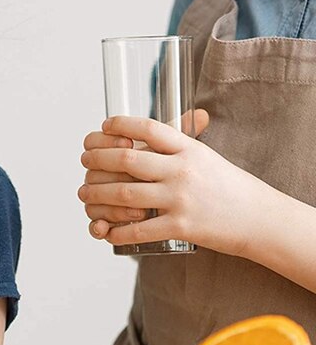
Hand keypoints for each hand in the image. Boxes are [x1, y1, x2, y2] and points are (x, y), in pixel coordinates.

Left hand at [77, 112, 264, 255]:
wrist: (260, 218)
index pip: (148, 127)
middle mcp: (182, 170)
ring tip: (84, 194)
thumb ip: (186, 138)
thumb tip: (185, 113)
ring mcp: (180, 198)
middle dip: (98, 159)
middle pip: (127, 158)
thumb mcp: (207, 155)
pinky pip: (139, 229)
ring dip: (97, 194)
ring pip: (125, 193)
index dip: (120, 124)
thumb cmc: (229, 186)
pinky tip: (105, 230)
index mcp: (188, 149)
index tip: (103, 127)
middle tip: (84, 160)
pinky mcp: (181, 226)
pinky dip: (117, 231)